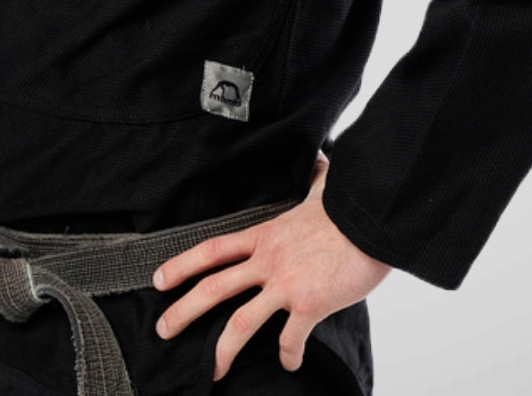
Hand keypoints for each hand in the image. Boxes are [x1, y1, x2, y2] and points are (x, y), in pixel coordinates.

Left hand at [152, 154, 390, 381]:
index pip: (213, 250)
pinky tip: (291, 364)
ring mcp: (286, 283)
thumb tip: (319, 159)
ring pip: (240, 322)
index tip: (159, 279)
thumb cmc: (348, 206)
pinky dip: (288, 356)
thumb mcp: (322, 187)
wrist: (372, 220)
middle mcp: (268, 260)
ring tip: (212, 371)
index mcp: (265, 235)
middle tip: (163, 330)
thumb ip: (314, 179)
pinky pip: (290, 339)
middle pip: (214, 287)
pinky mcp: (309, 304)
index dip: (182, 265)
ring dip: (221, 350)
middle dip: (183, 311)